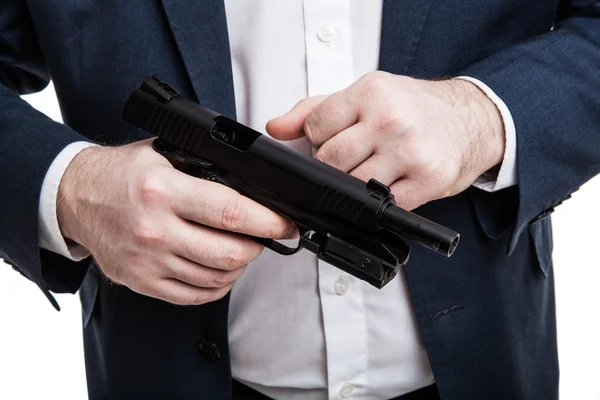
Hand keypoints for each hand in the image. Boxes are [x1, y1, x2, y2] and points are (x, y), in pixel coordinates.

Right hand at [57, 139, 295, 304]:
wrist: (75, 197)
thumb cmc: (120, 174)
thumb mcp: (163, 153)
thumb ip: (204, 167)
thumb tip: (251, 184)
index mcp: (164, 191)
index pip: (231, 213)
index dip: (268, 222)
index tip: (285, 225)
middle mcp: (155, 229)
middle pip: (229, 253)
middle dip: (258, 247)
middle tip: (263, 236)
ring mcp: (148, 261)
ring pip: (215, 277)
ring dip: (239, 266)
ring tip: (240, 249)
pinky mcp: (142, 281)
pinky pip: (193, 296)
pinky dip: (217, 285)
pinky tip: (220, 270)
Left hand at [267, 72, 504, 209]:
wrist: (470, 120)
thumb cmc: (414, 107)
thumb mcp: (365, 94)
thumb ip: (314, 110)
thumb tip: (275, 128)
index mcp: (370, 92)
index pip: (314, 128)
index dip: (316, 140)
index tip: (333, 139)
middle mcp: (389, 120)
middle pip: (328, 161)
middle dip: (332, 165)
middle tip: (353, 158)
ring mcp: (409, 152)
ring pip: (350, 186)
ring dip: (353, 185)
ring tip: (371, 169)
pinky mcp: (427, 180)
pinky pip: (382, 205)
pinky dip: (379, 202)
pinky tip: (389, 183)